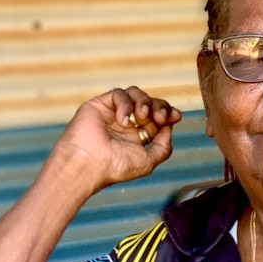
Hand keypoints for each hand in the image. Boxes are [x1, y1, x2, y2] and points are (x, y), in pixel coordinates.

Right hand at [50, 86, 181, 191]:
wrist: (87, 164)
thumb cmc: (115, 167)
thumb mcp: (148, 162)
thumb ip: (163, 146)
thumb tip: (169, 128)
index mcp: (136, 138)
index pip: (157, 119)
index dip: (168, 114)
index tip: (175, 116)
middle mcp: (125, 125)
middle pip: (149, 104)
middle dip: (159, 107)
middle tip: (160, 116)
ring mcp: (112, 114)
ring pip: (135, 94)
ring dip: (144, 102)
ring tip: (142, 115)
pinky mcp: (99, 105)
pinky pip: (118, 94)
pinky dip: (125, 104)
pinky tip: (122, 120)